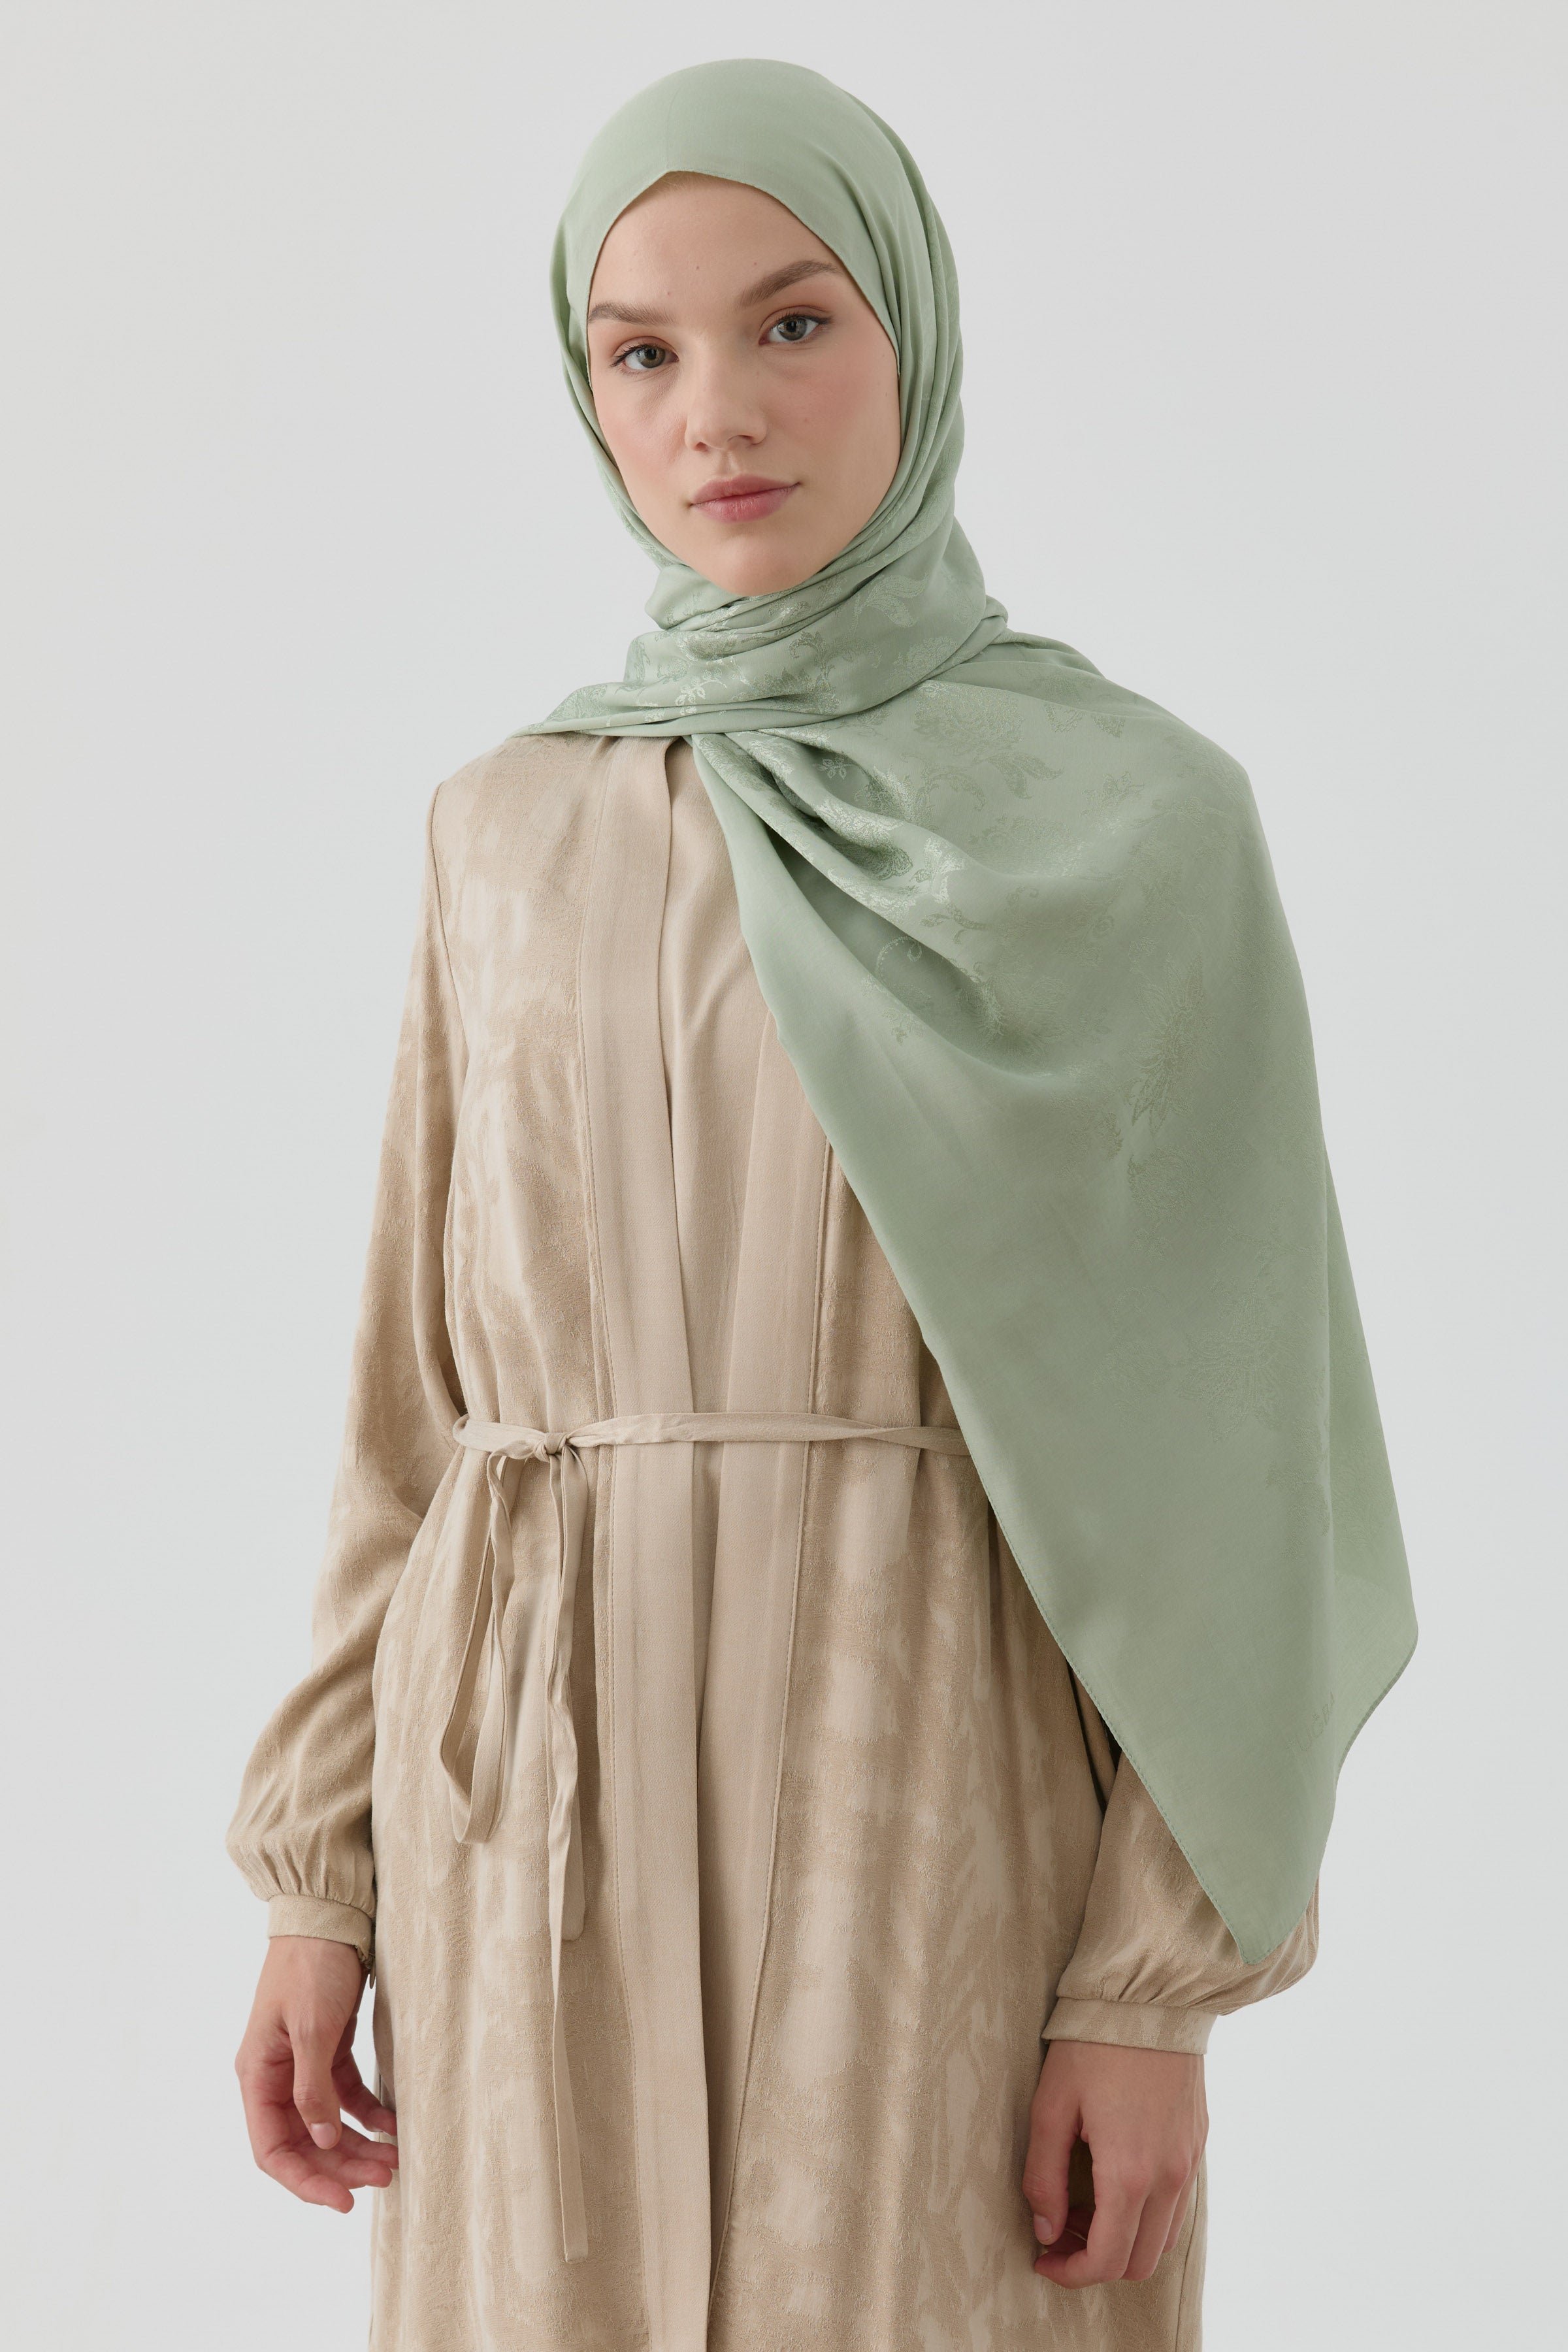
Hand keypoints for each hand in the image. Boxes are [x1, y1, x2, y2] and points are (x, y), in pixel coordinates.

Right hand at [235, 1934, 397, 2212]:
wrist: (329, 1913)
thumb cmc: (312, 1964)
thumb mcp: (312, 2026)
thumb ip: (313, 2087)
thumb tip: (321, 2139)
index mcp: (257, 2074)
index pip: (273, 2149)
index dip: (305, 2180)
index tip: (343, 2201)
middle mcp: (275, 2075)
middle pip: (304, 2141)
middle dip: (342, 2165)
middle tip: (386, 2176)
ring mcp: (302, 2063)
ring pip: (327, 2122)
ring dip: (358, 2145)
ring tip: (395, 2160)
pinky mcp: (328, 2048)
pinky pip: (347, 2095)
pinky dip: (368, 2113)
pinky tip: (394, 2125)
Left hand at [1023, 2038, 1205, 2286]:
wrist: (1150, 1996)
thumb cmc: (1092, 2044)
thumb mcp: (1050, 2106)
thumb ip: (1044, 2176)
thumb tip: (1045, 2229)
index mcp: (1130, 2173)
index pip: (1106, 2259)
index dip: (1070, 2274)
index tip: (1042, 2260)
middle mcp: (1169, 2177)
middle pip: (1139, 2262)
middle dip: (1095, 2262)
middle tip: (1059, 2233)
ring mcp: (1190, 2161)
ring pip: (1164, 2238)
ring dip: (1124, 2241)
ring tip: (1084, 2208)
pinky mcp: (1198, 2143)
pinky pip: (1178, 2204)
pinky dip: (1147, 2215)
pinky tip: (1115, 2183)